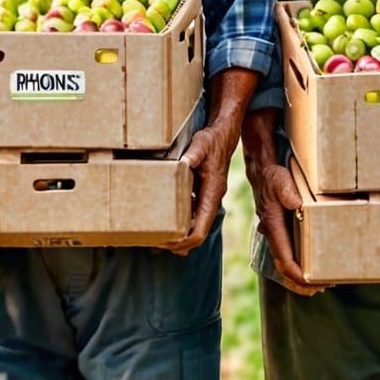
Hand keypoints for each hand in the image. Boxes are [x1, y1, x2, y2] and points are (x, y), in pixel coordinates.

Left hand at [162, 122, 231, 255]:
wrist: (223, 135)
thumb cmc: (211, 140)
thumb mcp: (201, 143)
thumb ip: (193, 154)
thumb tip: (183, 164)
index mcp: (212, 193)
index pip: (201, 229)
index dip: (185, 240)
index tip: (167, 242)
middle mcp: (212, 200)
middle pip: (198, 234)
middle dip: (179, 243)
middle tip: (156, 242)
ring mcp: (208, 199)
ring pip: (197, 227)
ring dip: (181, 236)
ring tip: (159, 237)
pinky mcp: (204, 195)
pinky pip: (195, 216)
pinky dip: (182, 224)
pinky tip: (168, 222)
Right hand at [252, 163, 324, 295]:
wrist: (262, 173)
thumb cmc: (273, 177)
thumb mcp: (280, 180)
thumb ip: (287, 190)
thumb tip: (296, 204)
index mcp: (274, 227)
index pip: (284, 259)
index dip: (298, 274)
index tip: (312, 283)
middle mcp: (273, 234)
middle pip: (284, 268)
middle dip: (300, 282)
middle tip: (320, 288)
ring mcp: (276, 235)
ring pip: (285, 264)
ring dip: (300, 277)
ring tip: (319, 284)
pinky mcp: (280, 231)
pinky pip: (287, 254)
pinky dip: (298, 265)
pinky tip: (311, 267)